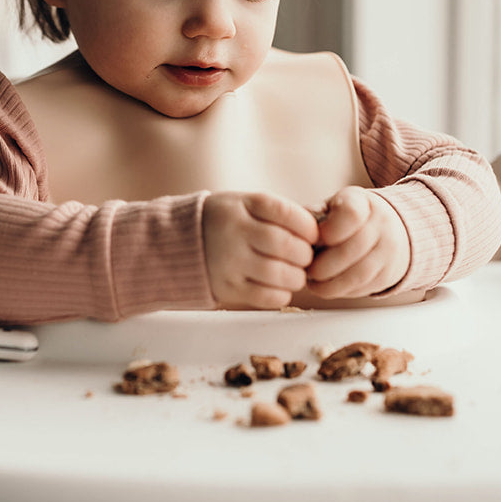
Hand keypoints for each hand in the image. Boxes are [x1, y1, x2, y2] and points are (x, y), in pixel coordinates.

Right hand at [202, 192, 318, 309]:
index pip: (286, 213)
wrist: (180, 242)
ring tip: (294, 272)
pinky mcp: (228, 288)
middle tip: (304, 257)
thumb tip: (320, 233)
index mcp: (243, 205)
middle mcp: (235, 232)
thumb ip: (279, 214)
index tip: (313, 235)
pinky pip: (267, 296)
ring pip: (279, 274)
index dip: (309, 227)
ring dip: (297, 276)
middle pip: (286, 245)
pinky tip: (279, 286)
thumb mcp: (246, 204)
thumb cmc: (226, 221)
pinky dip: (282, 293)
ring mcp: (230, 261)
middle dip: (305, 254)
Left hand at [304, 186, 408, 298]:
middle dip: (324, 264)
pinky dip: (341, 291)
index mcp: (361, 202)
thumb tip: (292, 229)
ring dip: (331, 283)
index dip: (331, 230)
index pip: (351, 214)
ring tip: (313, 282)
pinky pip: (364, 287)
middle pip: (354, 249)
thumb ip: (312, 216)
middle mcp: (381, 224)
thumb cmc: (348, 220)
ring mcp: (388, 250)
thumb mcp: (331, 208)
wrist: (390, 230)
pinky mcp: (388, 273)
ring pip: (359, 273)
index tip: (316, 240)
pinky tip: (327, 287)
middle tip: (307, 270)